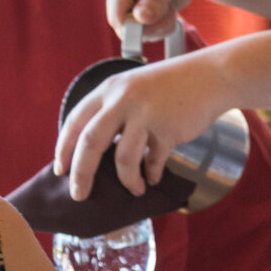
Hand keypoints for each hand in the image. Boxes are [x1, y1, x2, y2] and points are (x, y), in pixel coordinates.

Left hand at [53, 52, 230, 200]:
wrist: (210, 76)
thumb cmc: (170, 85)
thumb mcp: (133, 87)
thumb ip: (113, 111)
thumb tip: (96, 151)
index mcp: (109, 89)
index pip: (75, 121)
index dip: (63, 148)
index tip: (60, 170)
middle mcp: (123, 100)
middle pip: (90, 143)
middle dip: (82, 174)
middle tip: (79, 194)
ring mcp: (145, 115)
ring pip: (123, 159)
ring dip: (127, 181)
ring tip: (135, 190)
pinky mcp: (168, 129)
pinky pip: (154, 161)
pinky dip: (153, 174)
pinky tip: (154, 178)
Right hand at [108, 0, 218, 31]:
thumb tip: (141, 18)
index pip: (116, 14)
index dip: (134, 28)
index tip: (158, 23)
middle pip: (125, 28)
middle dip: (150, 27)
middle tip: (170, 14)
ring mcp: (131, 2)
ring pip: (137, 33)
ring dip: (158, 28)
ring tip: (172, 9)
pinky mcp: (143, 11)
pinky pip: (148, 32)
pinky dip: (162, 28)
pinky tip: (171, 12)